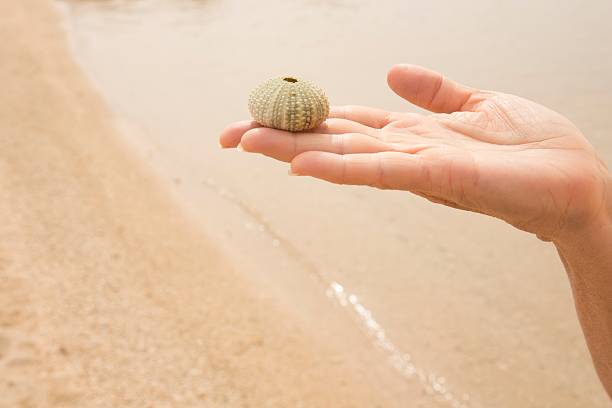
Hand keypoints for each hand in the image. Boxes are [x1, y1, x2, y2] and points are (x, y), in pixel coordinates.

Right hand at [220, 65, 610, 241]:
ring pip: (343, 155)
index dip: (301, 116)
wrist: (576, 178)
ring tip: (245, 143)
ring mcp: (417, 166)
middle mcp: (403, 151)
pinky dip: (341, 168)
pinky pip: (381, 172)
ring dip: (293, 150)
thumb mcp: (478, 104)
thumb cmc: (532, 146)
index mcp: (409, 133)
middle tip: (226, 135)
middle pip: (330, 138)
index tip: (258, 115)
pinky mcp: (440, 177)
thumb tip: (390, 71)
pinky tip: (302, 164)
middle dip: (278, 136)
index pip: (342, 121)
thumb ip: (433, 91)